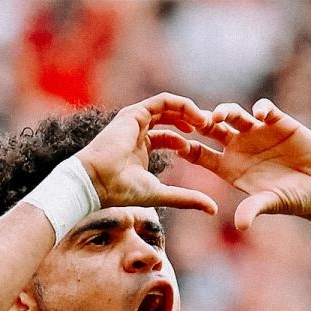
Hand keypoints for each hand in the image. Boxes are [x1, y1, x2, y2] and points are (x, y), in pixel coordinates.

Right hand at [74, 94, 218, 214]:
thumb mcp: (162, 194)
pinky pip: (162, 101)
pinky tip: (195, 117)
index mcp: (141, 149)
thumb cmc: (122, 191)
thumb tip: (213, 209)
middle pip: (170, 119)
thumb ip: (187, 198)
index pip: (169, 138)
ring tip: (206, 123)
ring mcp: (135, 121)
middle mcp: (138, 132)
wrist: (97, 182)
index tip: (203, 149)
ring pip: (168, 107)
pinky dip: (181, 105)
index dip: (187, 142)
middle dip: (192, 122)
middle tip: (211, 130)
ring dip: (189, 111)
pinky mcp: (134, 113)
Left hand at [173, 99, 310, 229]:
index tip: (178, 145)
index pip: (200, 154)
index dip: (187, 148)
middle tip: (196, 123)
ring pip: (233, 115)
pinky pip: (264, 109)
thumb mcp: (272, 203)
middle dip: (201, 124)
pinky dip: (261, 109)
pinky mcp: (279, 122)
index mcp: (229, 167)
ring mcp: (258, 133)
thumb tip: (241, 226)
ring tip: (220, 116)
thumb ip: (254, 209)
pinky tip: (261, 115)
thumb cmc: (294, 200)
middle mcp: (240, 147)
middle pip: (212, 129)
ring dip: (225, 112)